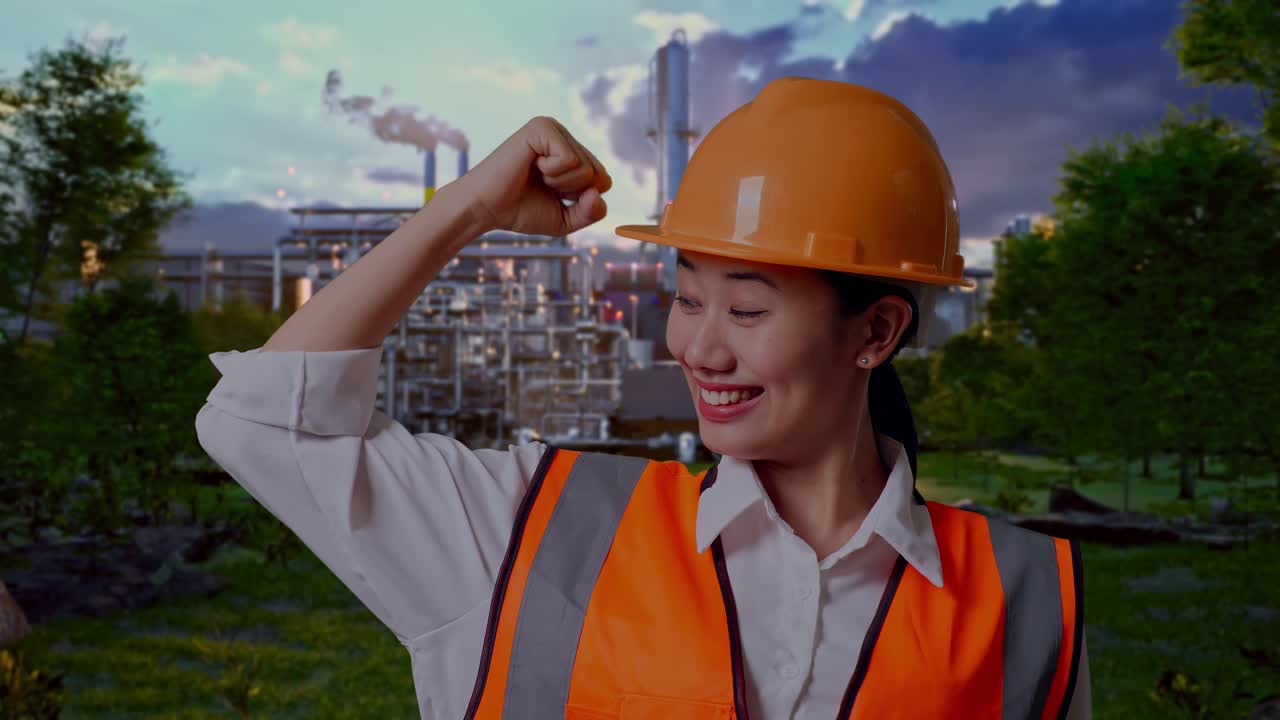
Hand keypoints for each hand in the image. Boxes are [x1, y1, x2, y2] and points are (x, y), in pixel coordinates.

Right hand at [451, 116, 612, 235]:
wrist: (485, 209)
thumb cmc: (520, 211)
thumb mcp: (566, 219)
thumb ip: (591, 211)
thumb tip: (600, 190)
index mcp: (571, 152)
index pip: (604, 180)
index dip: (581, 200)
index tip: (552, 195)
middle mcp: (564, 136)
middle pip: (598, 175)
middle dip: (572, 192)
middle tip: (542, 186)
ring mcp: (553, 128)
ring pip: (586, 168)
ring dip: (560, 183)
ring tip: (535, 176)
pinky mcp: (541, 128)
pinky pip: (570, 159)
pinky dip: (553, 173)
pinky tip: (531, 166)